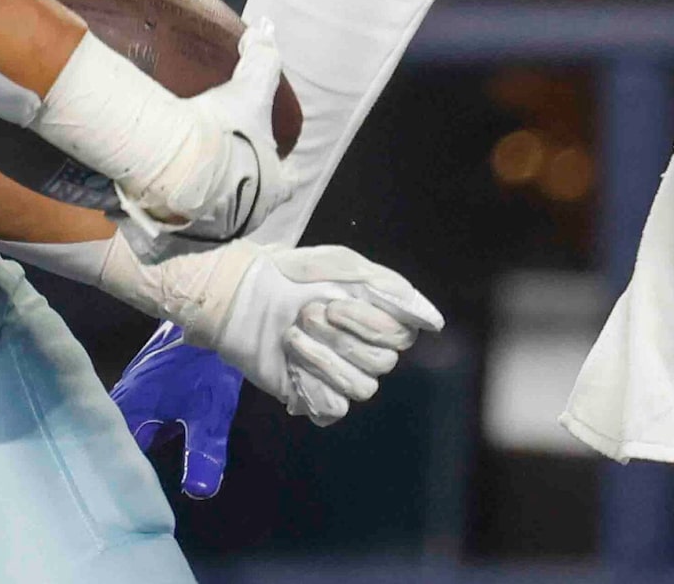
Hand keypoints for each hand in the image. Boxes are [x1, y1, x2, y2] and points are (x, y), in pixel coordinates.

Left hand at [106, 233, 443, 498]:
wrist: (239, 296)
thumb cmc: (290, 274)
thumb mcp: (340, 265)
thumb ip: (389, 289)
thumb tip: (433, 321)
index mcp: (375, 318)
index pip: (403, 337)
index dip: (372, 326)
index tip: (336, 304)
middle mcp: (364, 350)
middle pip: (383, 363)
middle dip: (342, 338)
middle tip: (307, 314)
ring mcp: (340, 376)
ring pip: (362, 388)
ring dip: (325, 359)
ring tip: (293, 336)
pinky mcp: (313, 397)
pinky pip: (335, 407)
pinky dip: (314, 385)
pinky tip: (293, 365)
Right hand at [120, 23, 293, 241]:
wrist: (176, 173)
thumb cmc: (226, 137)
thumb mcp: (249, 92)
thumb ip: (262, 60)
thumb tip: (266, 29)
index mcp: (274, 186)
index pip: (288, 181)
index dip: (284, 169)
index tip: (278, 158)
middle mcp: (250, 214)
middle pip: (253, 200)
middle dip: (243, 182)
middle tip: (225, 159)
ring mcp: (215, 229)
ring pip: (218, 213)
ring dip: (208, 196)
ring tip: (189, 171)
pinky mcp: (178, 234)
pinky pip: (179, 219)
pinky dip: (174, 204)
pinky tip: (160, 185)